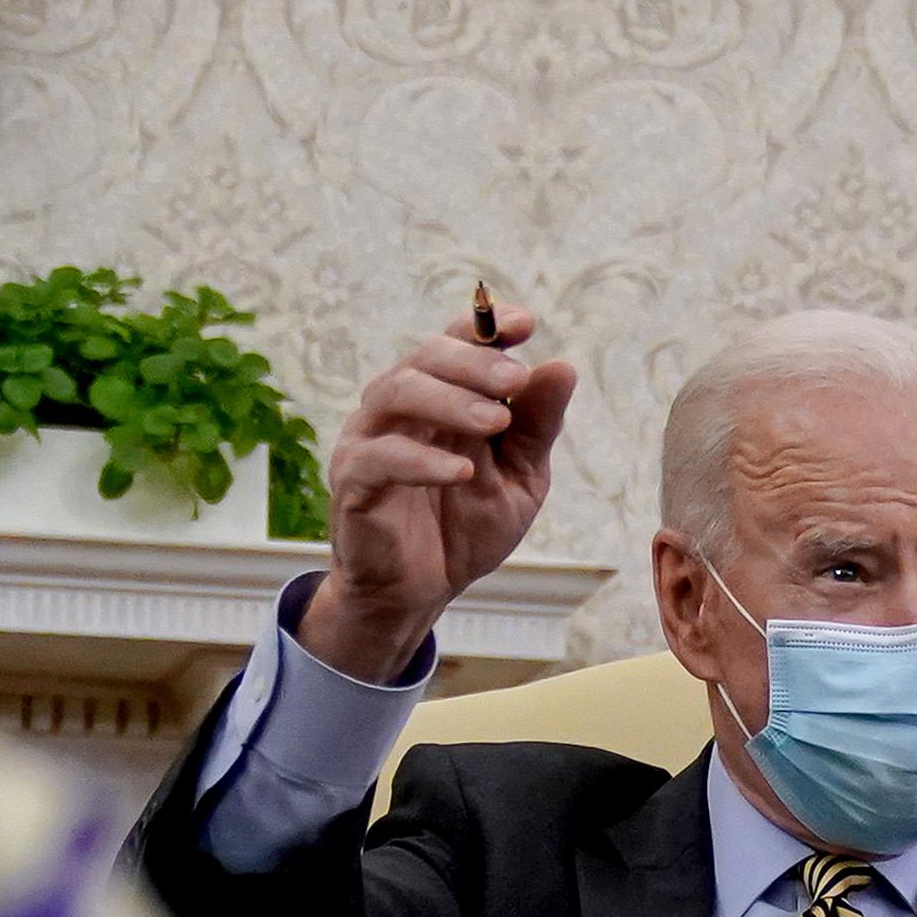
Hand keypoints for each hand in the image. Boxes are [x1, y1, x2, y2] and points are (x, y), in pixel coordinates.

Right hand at [303, 309, 580, 683]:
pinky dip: (423, 461)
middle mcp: (398, 406)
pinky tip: (462, 472)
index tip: (525, 324)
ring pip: (396, 392)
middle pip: (425, 357)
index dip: (486, 327)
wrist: (422, 591)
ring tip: (495, 419)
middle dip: (473, 362)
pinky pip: (380, 458)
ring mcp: (369, 439)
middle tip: (515, 379)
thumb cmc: (466, 527)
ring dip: (449, 400)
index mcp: (439, 396)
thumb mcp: (519, 476)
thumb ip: (537, 426)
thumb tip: (563, 367)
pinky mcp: (353, 481)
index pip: (455, 342)